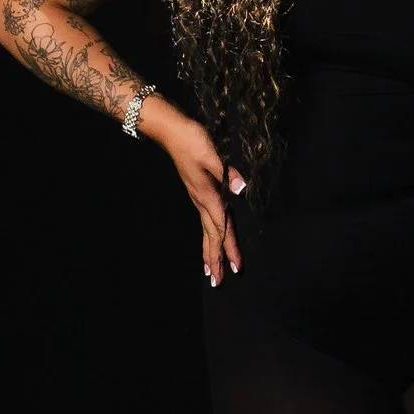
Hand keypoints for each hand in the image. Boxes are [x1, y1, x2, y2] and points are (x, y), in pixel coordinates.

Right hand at [156, 107, 246, 284]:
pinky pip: (205, 222)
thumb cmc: (191, 140)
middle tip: (219, 282)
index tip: (234, 267)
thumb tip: (241, 188)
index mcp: (208, 195)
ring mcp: (198, 198)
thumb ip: (227, 172)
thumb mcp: (212, 154)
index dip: (229, 248)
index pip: (221, 228)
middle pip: (212, 236)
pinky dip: (208, 237)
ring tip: (211, 273)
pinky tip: (209, 243)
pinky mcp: (198, 193)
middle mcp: (202, 201)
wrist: (171, 132)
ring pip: (207, 231)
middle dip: (216, 259)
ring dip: (210, 252)